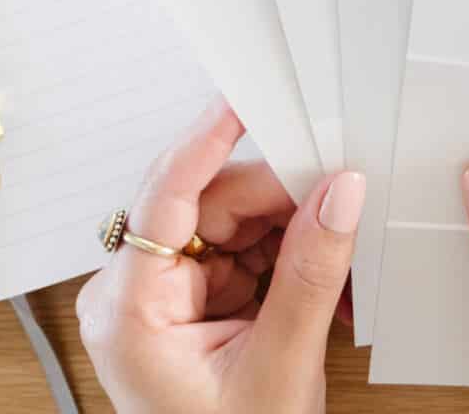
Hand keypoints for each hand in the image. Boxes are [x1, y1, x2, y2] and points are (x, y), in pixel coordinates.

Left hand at [77, 99, 364, 413]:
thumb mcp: (279, 370)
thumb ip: (310, 274)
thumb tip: (338, 192)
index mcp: (129, 307)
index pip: (165, 195)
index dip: (206, 138)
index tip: (243, 98)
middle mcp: (132, 291)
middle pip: (209, 204)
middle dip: (278, 201)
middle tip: (338, 196)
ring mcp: (158, 297)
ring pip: (231, 222)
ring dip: (288, 233)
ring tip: (337, 263)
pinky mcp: (186, 303)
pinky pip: (239, 252)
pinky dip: (282, 260)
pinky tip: (319, 281)